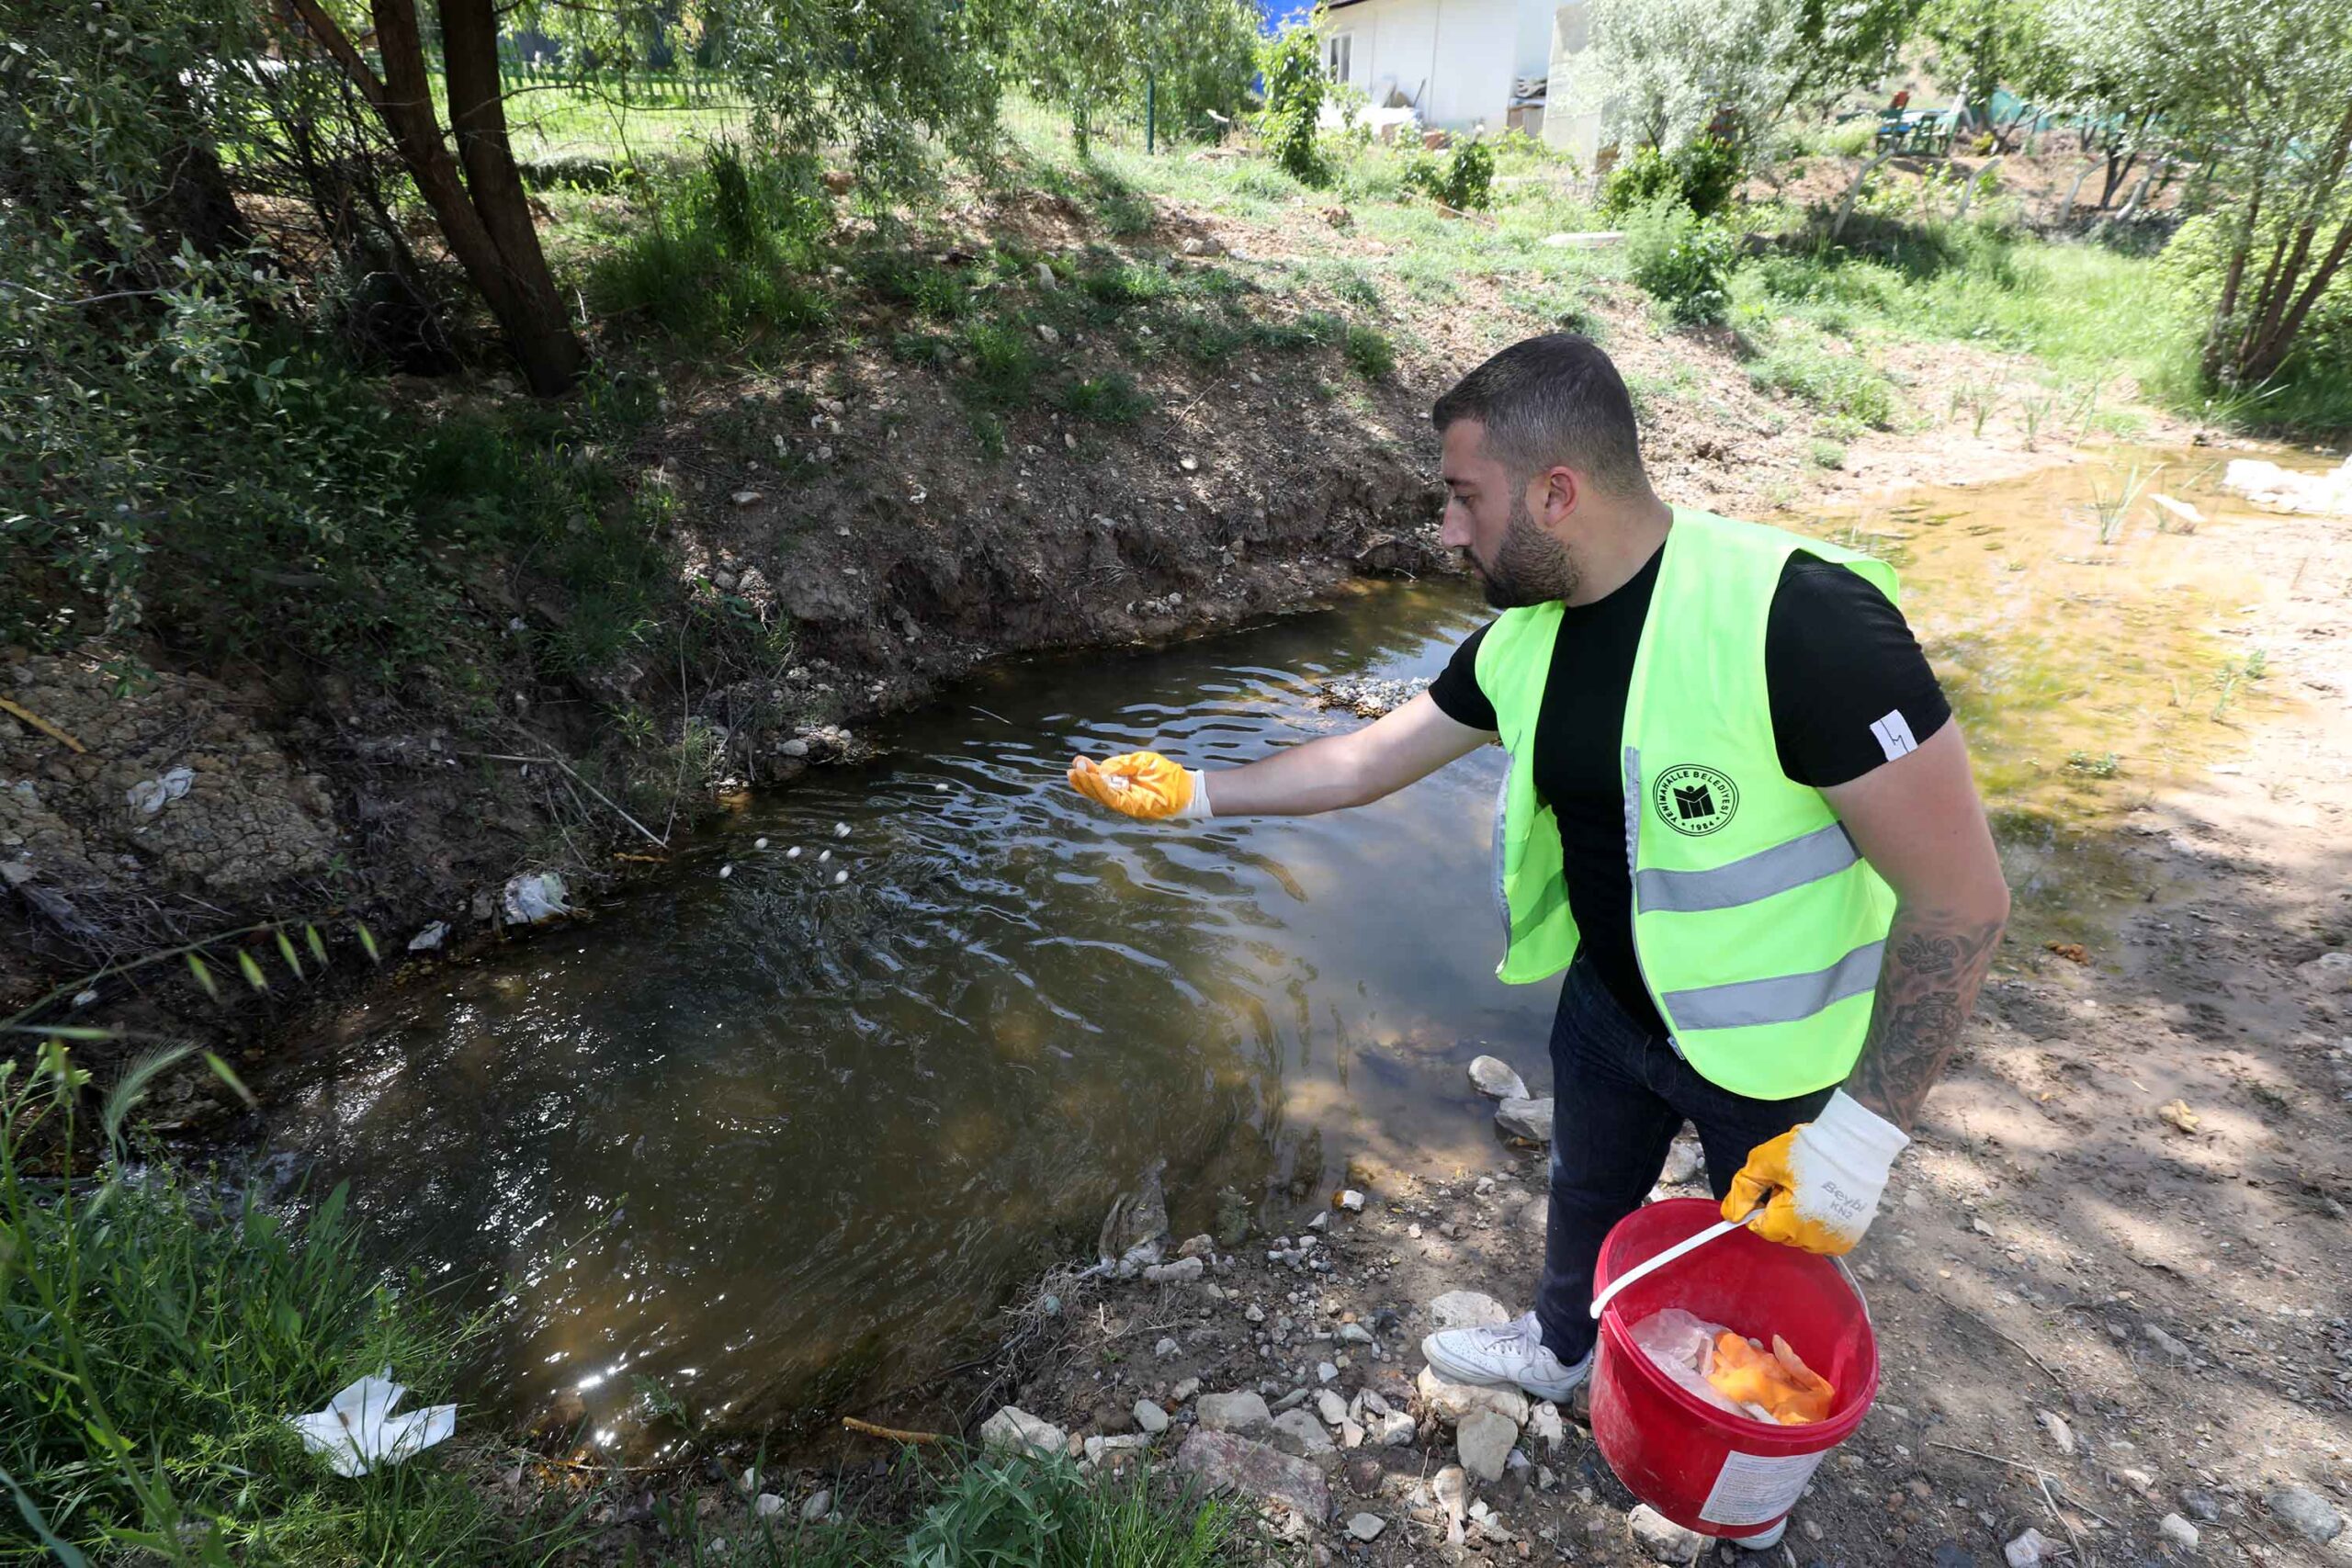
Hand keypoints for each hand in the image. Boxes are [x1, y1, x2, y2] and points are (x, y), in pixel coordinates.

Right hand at [1066, 751, 1210, 820]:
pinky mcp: (1132, 808)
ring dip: (1088, 785)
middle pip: (1097, 789)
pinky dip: (1102, 790)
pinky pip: (1113, 799)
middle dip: (1083, 780)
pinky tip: (1094, 780)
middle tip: (1071, 769)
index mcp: (1122, 782)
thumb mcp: (1140, 761)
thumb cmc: (1165, 774)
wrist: (1185, 787)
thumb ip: (1121, 764)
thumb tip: (1102, 769)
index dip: (1088, 772)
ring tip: (1077, 774)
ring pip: (1101, 795)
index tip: (1077, 762)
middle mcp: (1121, 793)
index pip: (1100, 778)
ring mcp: (1126, 802)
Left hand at [1722, 1090, 1908, 1254]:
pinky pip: (1821, 1238)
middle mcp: (1816, 1239)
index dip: (1760, 1205)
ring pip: (1800, 1237)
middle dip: (1780, 1211)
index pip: (1760, 1227)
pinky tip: (1824, 1199)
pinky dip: (1817, 1223)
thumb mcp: (1765, 1161)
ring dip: (1798, 1219)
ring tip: (1811, 1190)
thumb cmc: (1810, 1148)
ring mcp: (1836, 1240)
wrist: (1856, 1142)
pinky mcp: (1850, 1237)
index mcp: (1793, 1221)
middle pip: (1781, 1233)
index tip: (1773, 1185)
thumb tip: (1730, 1216)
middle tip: (1795, 1183)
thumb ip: (1744, 1189)